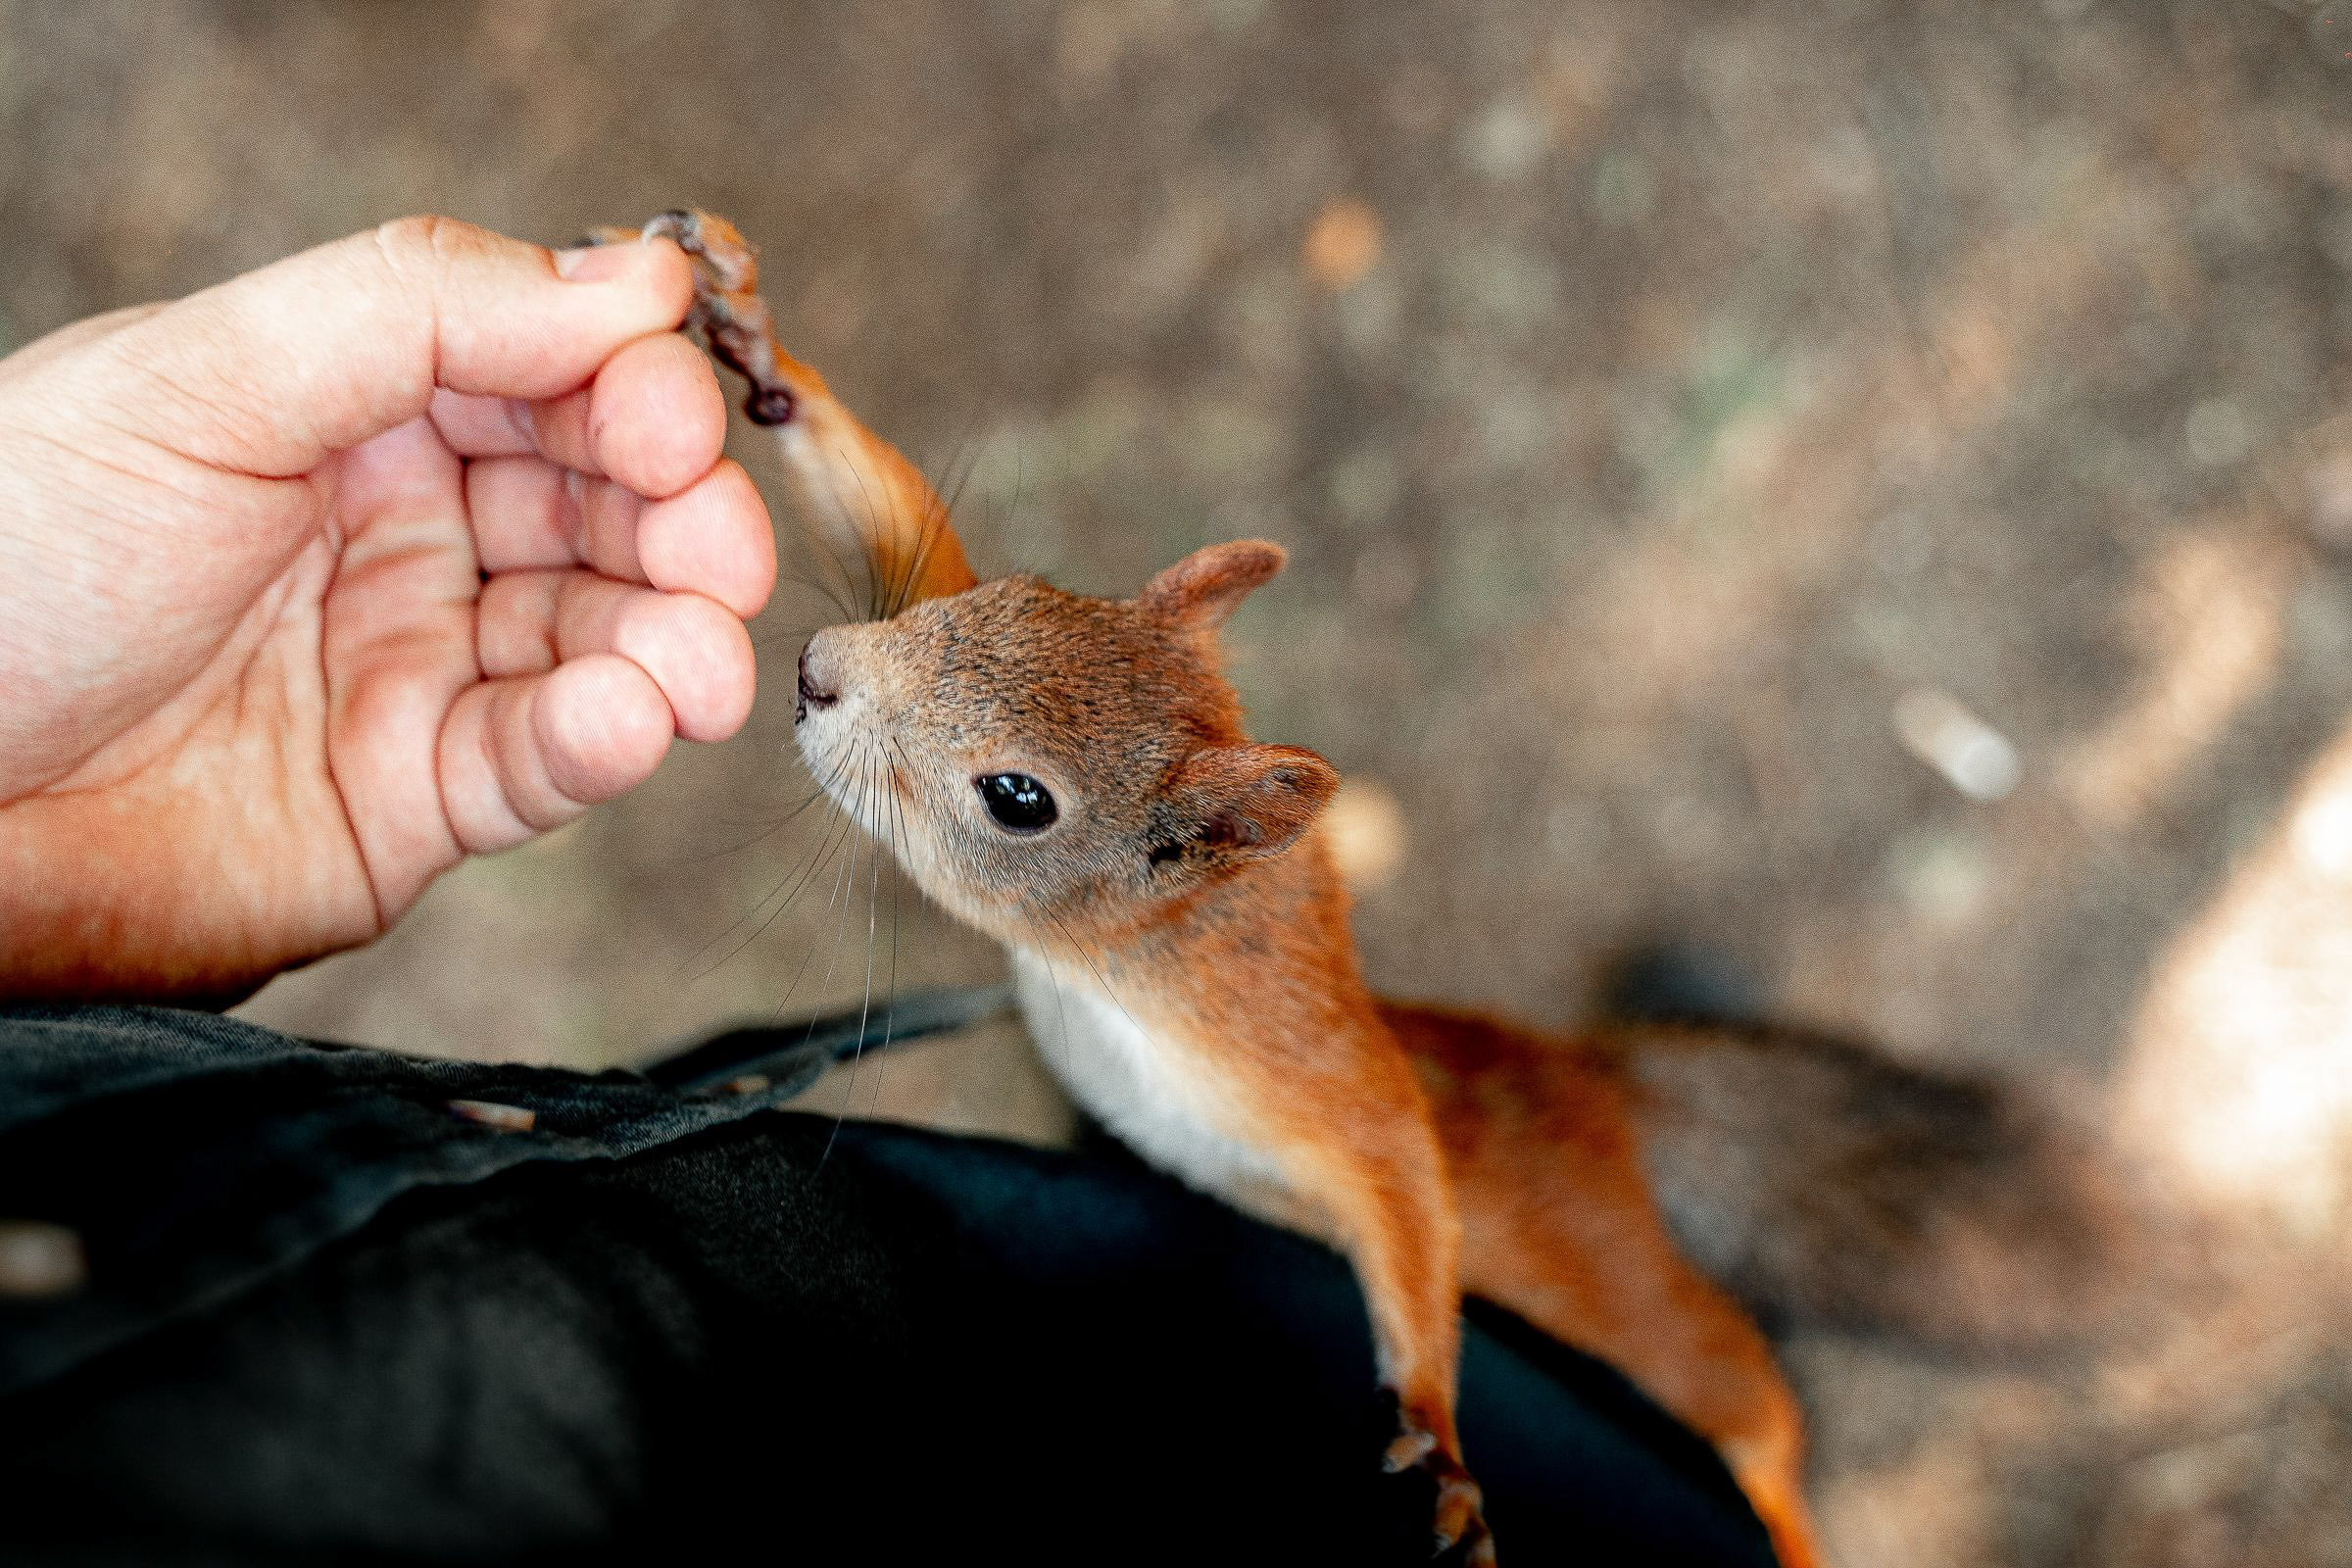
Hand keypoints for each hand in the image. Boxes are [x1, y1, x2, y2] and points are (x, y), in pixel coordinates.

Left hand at [0, 217, 775, 1003]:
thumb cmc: (8, 562)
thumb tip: (636, 278)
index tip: (669, 424)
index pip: (549, 375)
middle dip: (681, 525)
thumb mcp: (203, 380)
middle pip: (604, 506)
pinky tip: (633, 720)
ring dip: (672, 642)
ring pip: (603, 637)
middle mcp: (405, 530)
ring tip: (698, 665)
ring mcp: (418, 666)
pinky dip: (606, 739)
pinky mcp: (420, 800)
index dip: (631, 394)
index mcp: (352, 408)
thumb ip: (422, 311)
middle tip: (713, 555)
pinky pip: (545, 760)